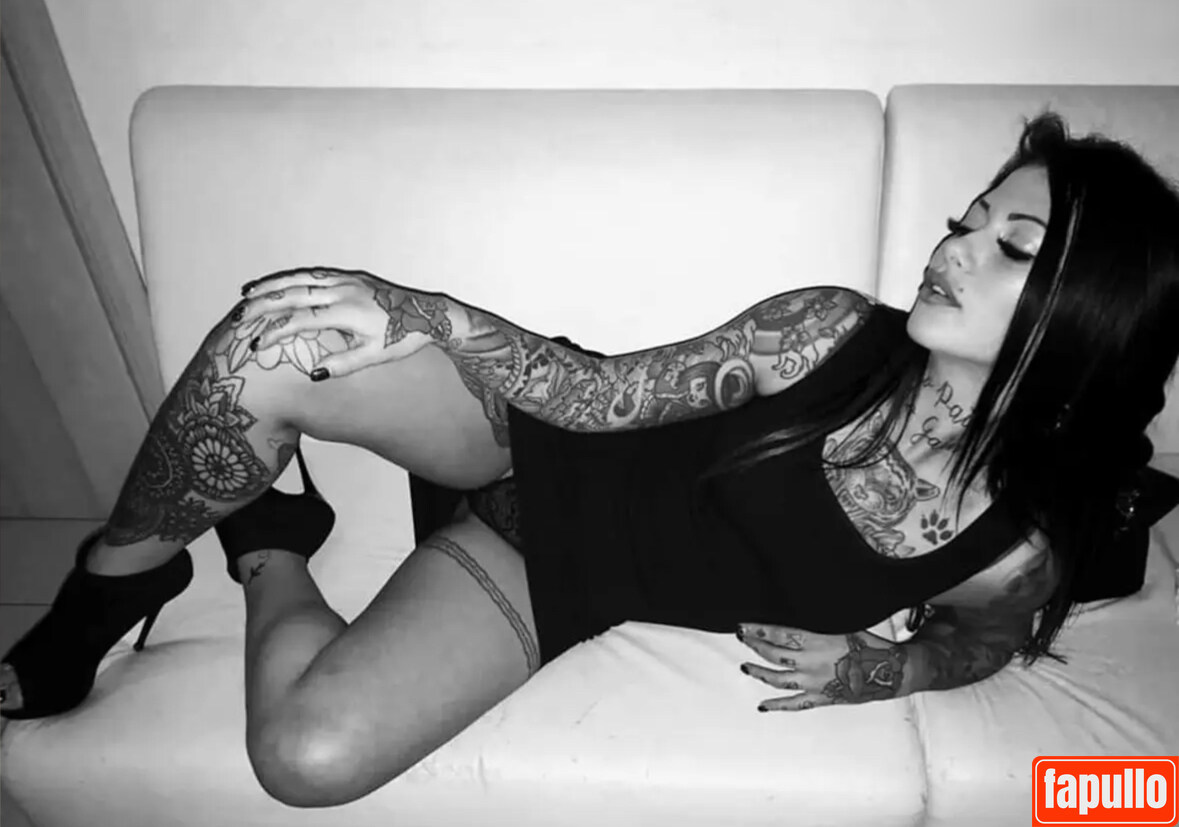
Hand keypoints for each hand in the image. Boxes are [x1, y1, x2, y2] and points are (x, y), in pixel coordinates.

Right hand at [235, 268, 449, 379]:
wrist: (428, 315)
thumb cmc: (402, 338)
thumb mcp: (375, 357)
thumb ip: (343, 365)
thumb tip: (314, 374)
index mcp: (348, 312)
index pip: (301, 320)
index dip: (276, 332)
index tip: (257, 345)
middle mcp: (344, 291)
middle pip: (293, 294)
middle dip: (262, 305)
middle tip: (238, 317)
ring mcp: (346, 280)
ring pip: (300, 278)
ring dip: (271, 285)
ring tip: (245, 294)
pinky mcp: (349, 276)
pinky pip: (313, 274)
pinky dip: (291, 278)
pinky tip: (275, 284)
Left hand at [736, 624, 907, 711]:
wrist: (890, 672)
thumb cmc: (869, 646)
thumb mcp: (843, 625)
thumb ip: (817, 626)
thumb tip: (797, 618)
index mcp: (817, 641)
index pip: (779, 635)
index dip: (759, 631)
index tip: (743, 627)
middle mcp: (811, 663)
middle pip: (774, 655)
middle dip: (755, 646)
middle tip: (742, 639)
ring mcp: (814, 683)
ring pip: (778, 679)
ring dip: (759, 673)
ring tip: (745, 667)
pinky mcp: (821, 698)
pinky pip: (794, 704)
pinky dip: (777, 705)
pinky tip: (763, 705)